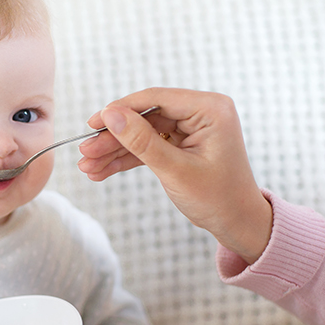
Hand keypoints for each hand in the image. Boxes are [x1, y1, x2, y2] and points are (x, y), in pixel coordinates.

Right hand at [78, 87, 271, 263]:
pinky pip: (147, 146)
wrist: (238, 224)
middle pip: (144, 118)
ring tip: (88, 166)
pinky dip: (126, 159)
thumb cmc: (219, 198)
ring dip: (114, 151)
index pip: (156, 99)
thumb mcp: (175, 170)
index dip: (121, 110)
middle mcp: (200, 113)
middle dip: (113, 138)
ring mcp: (189, 129)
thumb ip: (141, 141)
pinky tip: (102, 170)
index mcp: (209, 109)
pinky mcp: (180, 144)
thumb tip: (110, 114)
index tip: (93, 123)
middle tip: (85, 152)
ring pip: (141, 134)